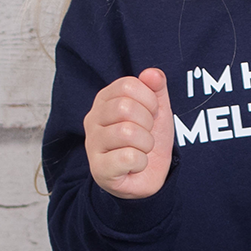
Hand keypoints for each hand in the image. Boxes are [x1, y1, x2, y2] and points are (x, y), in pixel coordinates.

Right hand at [84, 69, 173, 198]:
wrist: (147, 177)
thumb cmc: (147, 140)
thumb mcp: (157, 110)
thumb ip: (156, 88)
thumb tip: (152, 73)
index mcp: (105, 100)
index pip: (128, 85)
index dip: (149, 100)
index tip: (150, 115)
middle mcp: (92, 119)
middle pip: (125, 107)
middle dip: (147, 123)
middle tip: (146, 134)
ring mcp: (92, 144)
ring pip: (127, 132)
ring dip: (146, 144)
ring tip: (142, 150)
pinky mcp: (99, 169)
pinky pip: (128, 157)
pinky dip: (141, 162)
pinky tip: (136, 165)